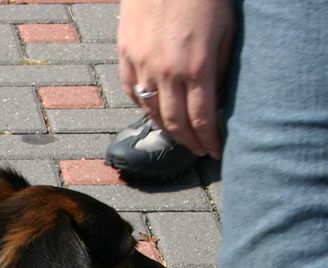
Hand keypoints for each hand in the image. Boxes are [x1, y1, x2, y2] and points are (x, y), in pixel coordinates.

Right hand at [117, 0, 236, 158]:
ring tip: (179, 134)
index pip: (202, 120)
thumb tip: (218, 99)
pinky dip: (143, 106)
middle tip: (199, 150)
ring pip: (151, 111)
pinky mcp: (126, 55)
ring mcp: (142, 66)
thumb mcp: (225, 32)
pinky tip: (153, 110)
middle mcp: (167, 73)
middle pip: (175, 123)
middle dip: (189, 141)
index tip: (215, 152)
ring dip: (166, 128)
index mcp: (197, 68)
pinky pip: (133, 91)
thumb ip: (220, 68)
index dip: (209, 141)